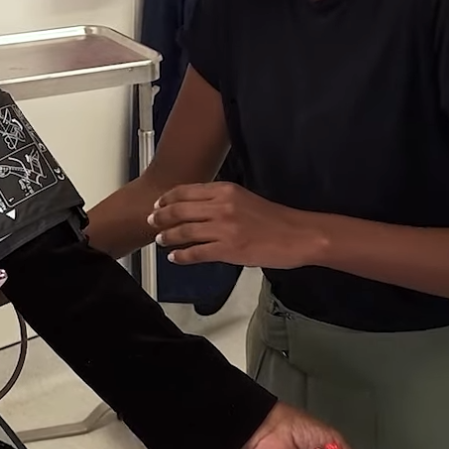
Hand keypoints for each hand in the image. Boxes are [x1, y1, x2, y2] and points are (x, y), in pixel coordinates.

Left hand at [149, 181, 308, 268]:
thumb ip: (220, 200)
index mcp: (225, 190)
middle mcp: (221, 206)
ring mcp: (224, 229)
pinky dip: (182, 256)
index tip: (157, 204)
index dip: (167, 198)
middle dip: (161, 217)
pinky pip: (197, 253)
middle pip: (180, 210)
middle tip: (151, 222)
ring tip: (160, 241)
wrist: (297, 235)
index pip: (187, 191)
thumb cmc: (273, 218)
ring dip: (168, 236)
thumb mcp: (244, 198)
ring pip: (184, 231)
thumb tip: (196, 207)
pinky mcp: (229, 250)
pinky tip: (175, 258)